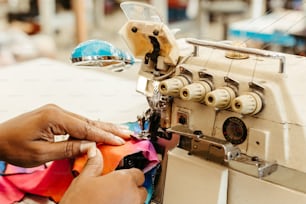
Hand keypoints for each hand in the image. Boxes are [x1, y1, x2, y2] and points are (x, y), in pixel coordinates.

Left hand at [0, 104, 132, 166]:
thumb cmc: (14, 145)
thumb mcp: (42, 152)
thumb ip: (68, 148)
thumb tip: (91, 147)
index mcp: (55, 117)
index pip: (86, 128)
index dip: (105, 136)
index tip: (120, 141)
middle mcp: (58, 111)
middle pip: (89, 121)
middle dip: (109, 128)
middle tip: (127, 133)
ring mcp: (57, 112)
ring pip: (85, 121)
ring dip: (102, 128)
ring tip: (119, 132)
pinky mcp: (56, 116)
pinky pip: (78, 122)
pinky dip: (90, 128)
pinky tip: (100, 131)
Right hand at [60, 147, 146, 203]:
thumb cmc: (80, 203)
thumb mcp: (83, 180)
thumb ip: (94, 164)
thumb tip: (95, 152)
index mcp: (125, 180)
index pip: (138, 173)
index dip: (130, 174)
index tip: (121, 177)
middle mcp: (133, 195)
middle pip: (141, 189)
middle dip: (131, 189)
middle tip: (116, 190)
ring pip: (138, 202)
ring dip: (130, 199)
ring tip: (113, 200)